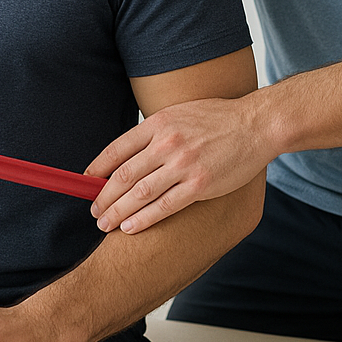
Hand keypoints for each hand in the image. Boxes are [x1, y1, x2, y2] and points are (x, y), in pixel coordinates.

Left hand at [86, 95, 273, 234]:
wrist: (256, 125)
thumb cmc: (218, 118)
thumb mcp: (180, 113)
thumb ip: (155, 131)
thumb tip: (128, 153)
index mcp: (159, 123)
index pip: (117, 149)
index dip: (97, 169)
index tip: (86, 182)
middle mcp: (167, 143)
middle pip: (124, 175)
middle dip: (103, 197)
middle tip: (93, 211)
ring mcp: (183, 165)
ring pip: (140, 194)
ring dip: (117, 212)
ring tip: (104, 224)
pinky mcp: (200, 185)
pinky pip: (164, 206)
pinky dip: (143, 219)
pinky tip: (130, 227)